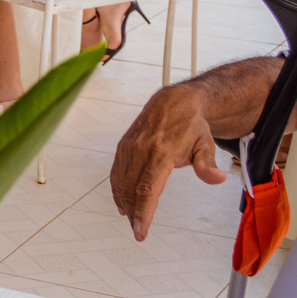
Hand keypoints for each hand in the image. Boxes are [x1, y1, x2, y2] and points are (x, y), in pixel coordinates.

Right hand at [111, 85, 225, 240]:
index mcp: (160, 153)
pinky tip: (121, 203)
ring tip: (131, 220)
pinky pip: (116, 173)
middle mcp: (140, 151)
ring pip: (121, 182)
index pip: (147, 188)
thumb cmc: (189, 125)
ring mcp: (129, 148)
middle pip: (131, 190)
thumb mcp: (205, 144)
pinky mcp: (123, 147)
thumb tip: (216, 178)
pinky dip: (117, 190)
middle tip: (138, 230)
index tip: (140, 229)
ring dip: (124, 203)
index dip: (143, 211)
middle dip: (133, 213)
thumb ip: (207, 164)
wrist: (171, 103)